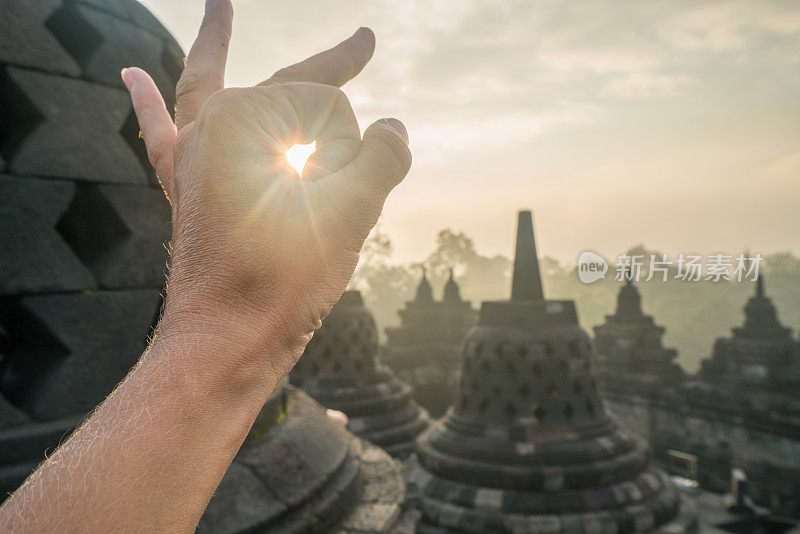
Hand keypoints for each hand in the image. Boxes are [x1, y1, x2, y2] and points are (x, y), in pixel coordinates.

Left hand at [122, 0, 410, 374]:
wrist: (227, 339)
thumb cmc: (284, 279)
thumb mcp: (351, 213)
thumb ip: (383, 158)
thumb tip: (394, 129)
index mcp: (246, 117)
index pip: (328, 106)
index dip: (356, 146)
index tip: (359, 185)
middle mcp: (211, 124)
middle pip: (285, 86)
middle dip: (331, 68)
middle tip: (366, 41)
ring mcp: (192, 154)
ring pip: (205, 82)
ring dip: (214, 42)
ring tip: (220, 5)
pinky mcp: (184, 188)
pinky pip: (161, 133)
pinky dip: (147, 103)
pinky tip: (131, 76)